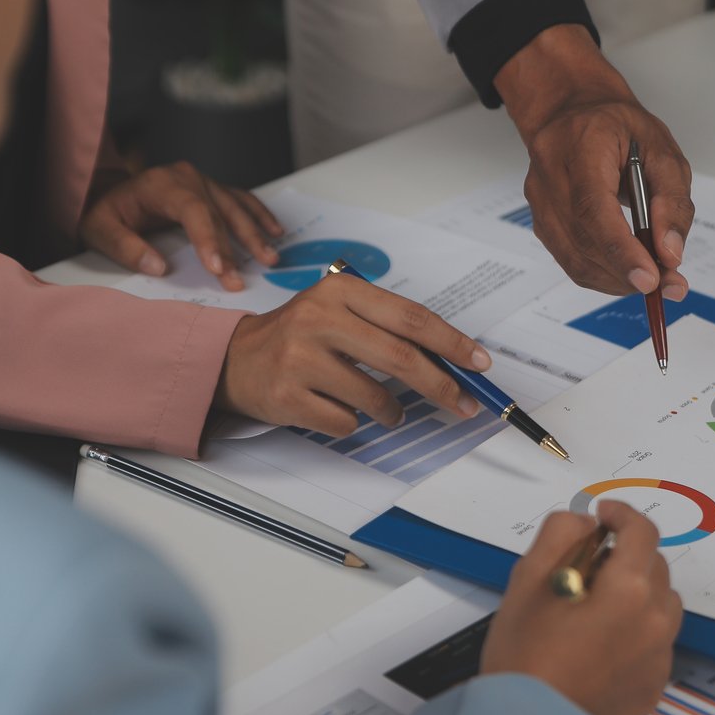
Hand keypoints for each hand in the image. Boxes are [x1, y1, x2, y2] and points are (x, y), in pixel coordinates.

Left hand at [79, 162, 282, 289]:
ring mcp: (203, 181)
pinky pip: (241, 200)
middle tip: (239, 280)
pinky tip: (275, 231)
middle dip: (232, 250)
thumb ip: (124, 247)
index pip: (193, 211)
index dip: (208, 240)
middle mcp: (187, 177)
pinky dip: (259, 215)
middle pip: (218, 214)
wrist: (108, 192)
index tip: (218, 268)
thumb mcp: (98, 229)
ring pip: (235, 208)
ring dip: (254, 234)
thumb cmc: (104, 212)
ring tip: (270, 258)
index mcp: (161, 184)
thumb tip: (158, 266)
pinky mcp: (212, 189)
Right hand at [215, 272, 492, 435]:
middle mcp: (319, 319)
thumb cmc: (300, 337)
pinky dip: (351, 422)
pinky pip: (345, 421)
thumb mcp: (339, 312)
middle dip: (440, 385)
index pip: (410, 317)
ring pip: (375, 397)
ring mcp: (300, 358)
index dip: (451, 342)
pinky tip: (334, 407)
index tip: (479, 363)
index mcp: (340, 291)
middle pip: (401, 356)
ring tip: (383, 409)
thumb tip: (449, 360)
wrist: (235, 360)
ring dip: (391, 412)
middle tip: (463, 403)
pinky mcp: (288, 396)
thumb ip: (387, 328)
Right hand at [481, 501, 681, 714]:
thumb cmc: (523, 656)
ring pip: (661, 605)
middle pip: (654, 567)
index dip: (621, 515)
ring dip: (637, 593)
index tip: (601, 517)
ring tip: (595, 607)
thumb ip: (559, 535)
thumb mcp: (526, 581)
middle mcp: (655, 621)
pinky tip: (599, 644)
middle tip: (585, 566)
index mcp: (628, 590)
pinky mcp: (654, 686)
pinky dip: (636, 631)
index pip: (642, 532)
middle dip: (626, 555)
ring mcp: (658, 657)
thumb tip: (586, 524)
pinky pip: (656, 642)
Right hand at [495, 25, 692, 297]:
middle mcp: (550, 176)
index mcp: (580, 146)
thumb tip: (670, 253)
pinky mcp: (541, 222)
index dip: (622, 251)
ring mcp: (540, 202)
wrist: (570, 112)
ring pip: (576, 261)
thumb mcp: (661, 148)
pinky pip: (571, 261)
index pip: (594, 209)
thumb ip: (671, 200)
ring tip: (653, 278)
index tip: (650, 279)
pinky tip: (627, 269)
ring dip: (618, 279)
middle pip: (585, 242)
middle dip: (630, 273)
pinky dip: (603, 273)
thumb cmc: (616, 126)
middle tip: (668, 284)